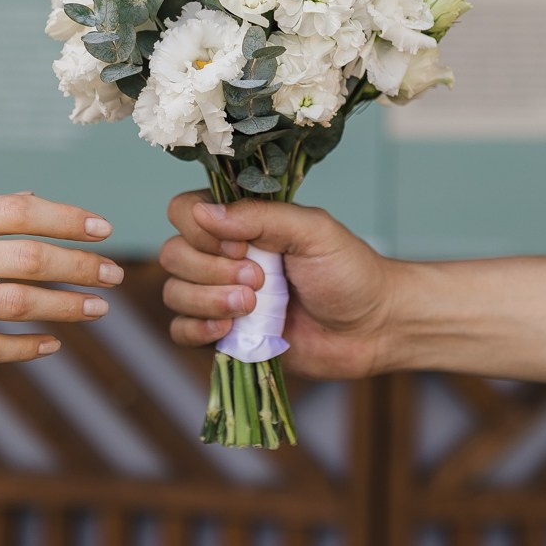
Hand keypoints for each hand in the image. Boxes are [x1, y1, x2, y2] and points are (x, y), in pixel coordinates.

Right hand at [0, 193, 122, 364]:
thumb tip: (29, 202)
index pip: (21, 211)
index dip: (69, 219)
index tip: (102, 229)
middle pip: (32, 257)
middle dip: (82, 265)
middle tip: (114, 272)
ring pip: (20, 303)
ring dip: (67, 306)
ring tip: (98, 307)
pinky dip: (28, 346)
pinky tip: (52, 342)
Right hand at [158, 191, 397, 378]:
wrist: (372, 328)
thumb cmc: (349, 272)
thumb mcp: (313, 232)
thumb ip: (261, 217)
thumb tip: (204, 213)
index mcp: (241, 222)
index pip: (185, 211)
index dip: (202, 231)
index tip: (244, 246)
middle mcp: (223, 254)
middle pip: (173, 254)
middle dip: (211, 271)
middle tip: (261, 281)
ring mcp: (220, 295)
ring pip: (174, 293)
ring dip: (207, 301)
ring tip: (253, 307)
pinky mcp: (224, 334)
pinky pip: (181, 331)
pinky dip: (197, 329)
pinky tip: (229, 330)